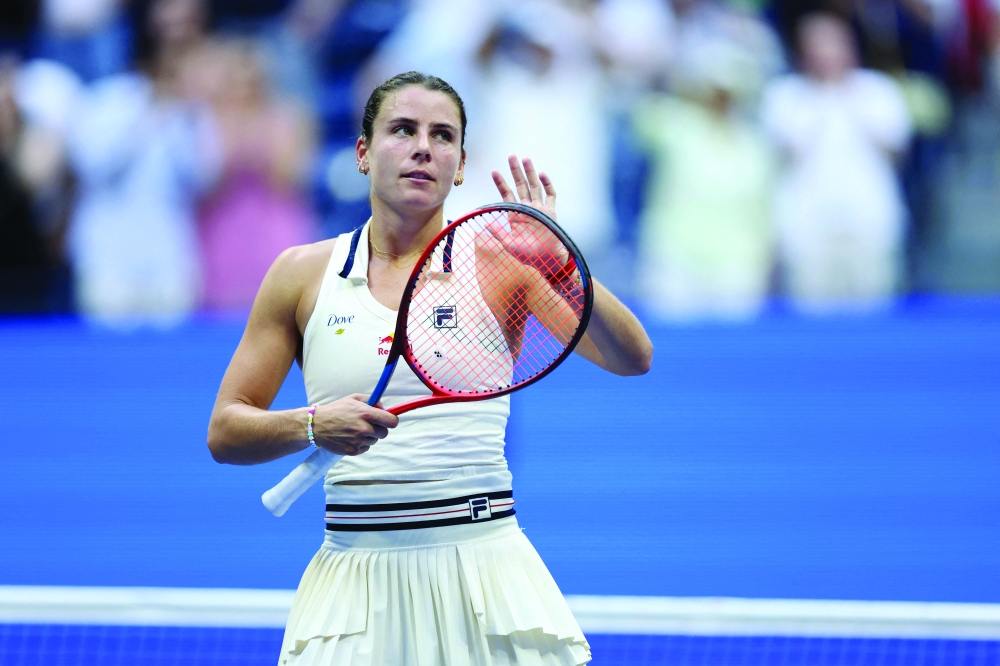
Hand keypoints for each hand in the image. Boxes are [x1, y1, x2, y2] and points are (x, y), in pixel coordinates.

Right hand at [312, 394, 398, 455]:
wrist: (316, 425)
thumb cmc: (336, 410)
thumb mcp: (353, 398)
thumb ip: (372, 401)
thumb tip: (384, 409)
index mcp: (366, 413)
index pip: (392, 421)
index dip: (391, 421)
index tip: (388, 420)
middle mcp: (364, 428)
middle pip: (385, 433)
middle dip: (379, 428)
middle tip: (369, 425)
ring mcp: (358, 441)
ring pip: (374, 441)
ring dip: (369, 436)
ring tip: (355, 430)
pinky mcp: (352, 451)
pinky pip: (365, 448)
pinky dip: (361, 444)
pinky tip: (350, 437)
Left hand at [489, 155, 568, 273]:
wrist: (546, 261)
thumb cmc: (528, 255)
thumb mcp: (508, 245)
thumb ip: (497, 233)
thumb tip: (483, 223)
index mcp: (515, 215)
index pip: (507, 194)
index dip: (501, 183)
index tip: (494, 171)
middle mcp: (527, 208)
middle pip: (521, 185)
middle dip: (516, 171)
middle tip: (511, 156)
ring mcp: (540, 209)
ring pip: (535, 186)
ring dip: (530, 173)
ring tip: (525, 159)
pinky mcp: (551, 212)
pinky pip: (550, 195)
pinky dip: (547, 184)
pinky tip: (542, 174)